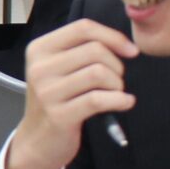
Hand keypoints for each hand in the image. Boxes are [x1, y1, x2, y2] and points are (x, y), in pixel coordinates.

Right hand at [1, 19, 137, 168]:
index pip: (83, 28)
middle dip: (116, 65)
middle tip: (116, 80)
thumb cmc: (56, 99)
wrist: (37, 140)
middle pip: (94, 50)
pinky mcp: (59, 115)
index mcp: (39, 49)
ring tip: (115, 93)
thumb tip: (125, 45)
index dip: (113, 37)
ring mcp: (47, 92)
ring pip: (99, 73)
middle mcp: (39, 68)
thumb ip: (82, 50)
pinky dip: (120, 100)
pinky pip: (99, 99)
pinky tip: (124, 103)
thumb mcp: (59, 68)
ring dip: (117, 84)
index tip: (131, 51)